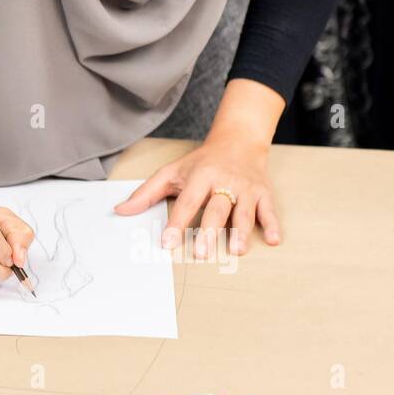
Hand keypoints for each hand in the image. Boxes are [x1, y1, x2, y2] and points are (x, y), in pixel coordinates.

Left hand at [115, 131, 280, 256]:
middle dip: (209, 231)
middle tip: (202, 253)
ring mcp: (246, 188)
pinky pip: (269, 210)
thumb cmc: (201, 162)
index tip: (168, 242)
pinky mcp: (263, 193)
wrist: (238, 141)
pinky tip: (273, 239)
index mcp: (199, 176)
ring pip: (244, 211)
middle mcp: (224, 181)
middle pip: (216, 208)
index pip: (187, 202)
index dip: (177, 222)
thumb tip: (119, 211)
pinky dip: (272, 224)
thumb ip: (146, 193)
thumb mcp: (171, 172)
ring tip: (236, 250)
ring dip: (241, 231)